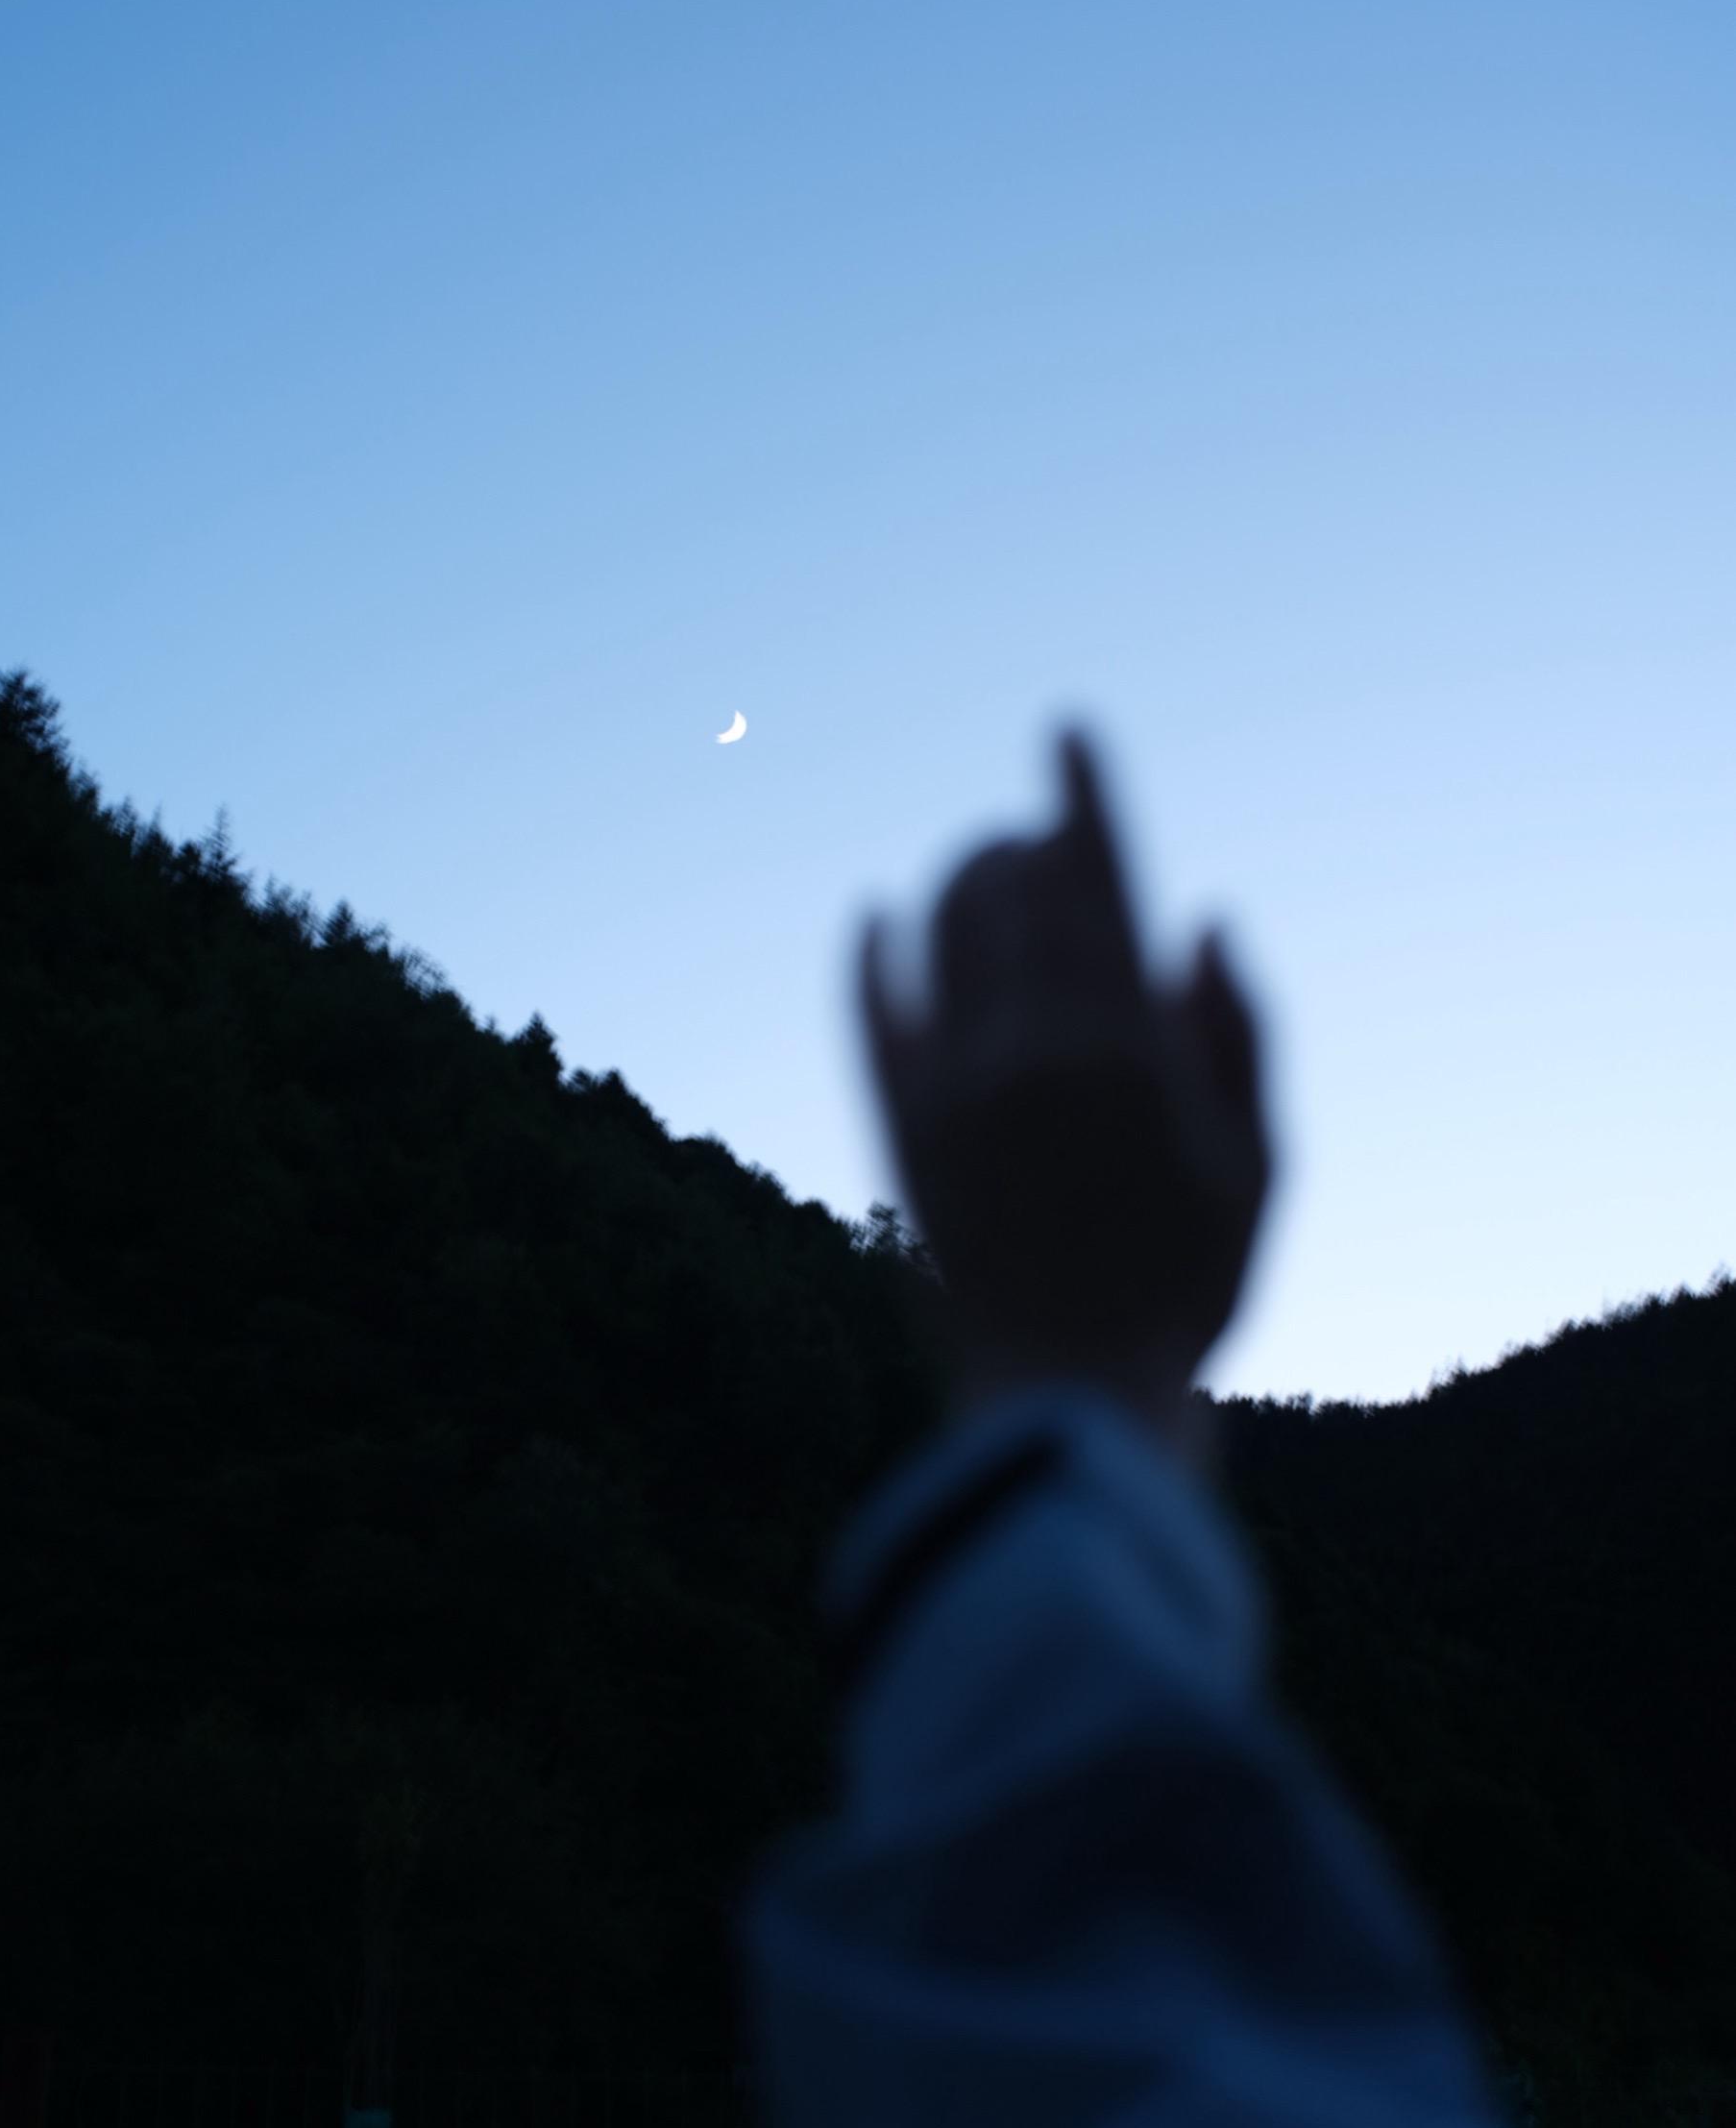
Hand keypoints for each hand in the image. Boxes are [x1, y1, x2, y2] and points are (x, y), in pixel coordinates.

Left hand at [857, 726, 1273, 1453]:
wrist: (1071, 1395)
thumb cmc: (1186, 1288)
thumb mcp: (1257, 1166)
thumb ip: (1239, 1037)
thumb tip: (1203, 922)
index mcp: (1134, 1044)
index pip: (1103, 879)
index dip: (1084, 794)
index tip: (1065, 732)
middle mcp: (1037, 1044)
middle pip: (1015, 887)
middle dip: (1025, 839)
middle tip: (1034, 832)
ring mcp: (957, 1083)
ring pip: (941, 930)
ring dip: (958, 879)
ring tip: (979, 870)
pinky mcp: (897, 1130)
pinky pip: (870, 1011)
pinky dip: (869, 952)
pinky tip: (872, 918)